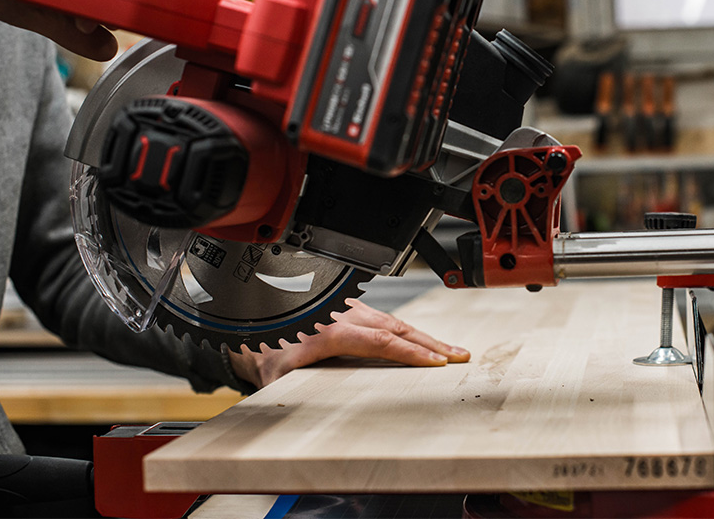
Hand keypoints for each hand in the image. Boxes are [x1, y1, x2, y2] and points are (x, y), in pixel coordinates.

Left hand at [228, 299, 470, 388]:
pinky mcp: (350, 309)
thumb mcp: (271, 373)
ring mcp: (349, 309)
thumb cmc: (263, 347)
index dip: (411, 353)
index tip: (436, 362)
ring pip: (394, 321)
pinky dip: (407, 330)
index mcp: (331, 330)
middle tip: (459, 355)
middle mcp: (344, 315)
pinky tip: (421, 340)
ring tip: (449, 350)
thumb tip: (300, 406)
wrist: (254, 316)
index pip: (381, 342)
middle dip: (431, 343)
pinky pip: (385, 318)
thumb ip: (290, 386)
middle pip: (397, 327)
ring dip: (423, 336)